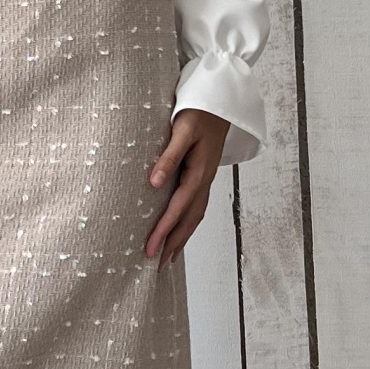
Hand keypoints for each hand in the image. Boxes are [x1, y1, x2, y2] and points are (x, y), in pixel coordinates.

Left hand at [144, 109, 228, 263]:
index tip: (151, 249)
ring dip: (181, 237)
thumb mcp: (182, 131)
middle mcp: (204, 181)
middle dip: (173, 243)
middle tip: (157, 265)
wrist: (219, 103)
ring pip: (194, 216)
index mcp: (199, 173)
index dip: (164, 230)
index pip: (178, 209)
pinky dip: (187, 223)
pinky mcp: (202, 177)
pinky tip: (179, 229)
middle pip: (189, 220)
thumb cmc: (198, 113)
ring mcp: (205, 180)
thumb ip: (168, 156)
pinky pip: (195, 207)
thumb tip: (153, 183)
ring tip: (168, 257)